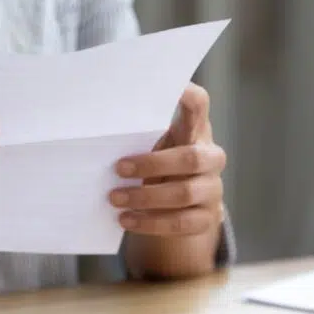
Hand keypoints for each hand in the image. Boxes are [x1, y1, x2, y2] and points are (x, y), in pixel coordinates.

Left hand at [111, 84, 226, 237]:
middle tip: (118, 168)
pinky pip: (181, 223)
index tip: (174, 89)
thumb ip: (142, 137)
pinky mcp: (208, 218)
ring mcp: (213, 189)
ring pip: (184, 194)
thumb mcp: (155, 147)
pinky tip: (127, 220)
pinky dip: (150, 223)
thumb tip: (100, 130)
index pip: (200, 106)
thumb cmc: (162, 167)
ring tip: (115, 198)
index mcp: (196, 132)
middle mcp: (211, 158)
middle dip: (152, 164)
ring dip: (145, 197)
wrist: (185, 209)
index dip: (189, 96)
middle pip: (191, 158)